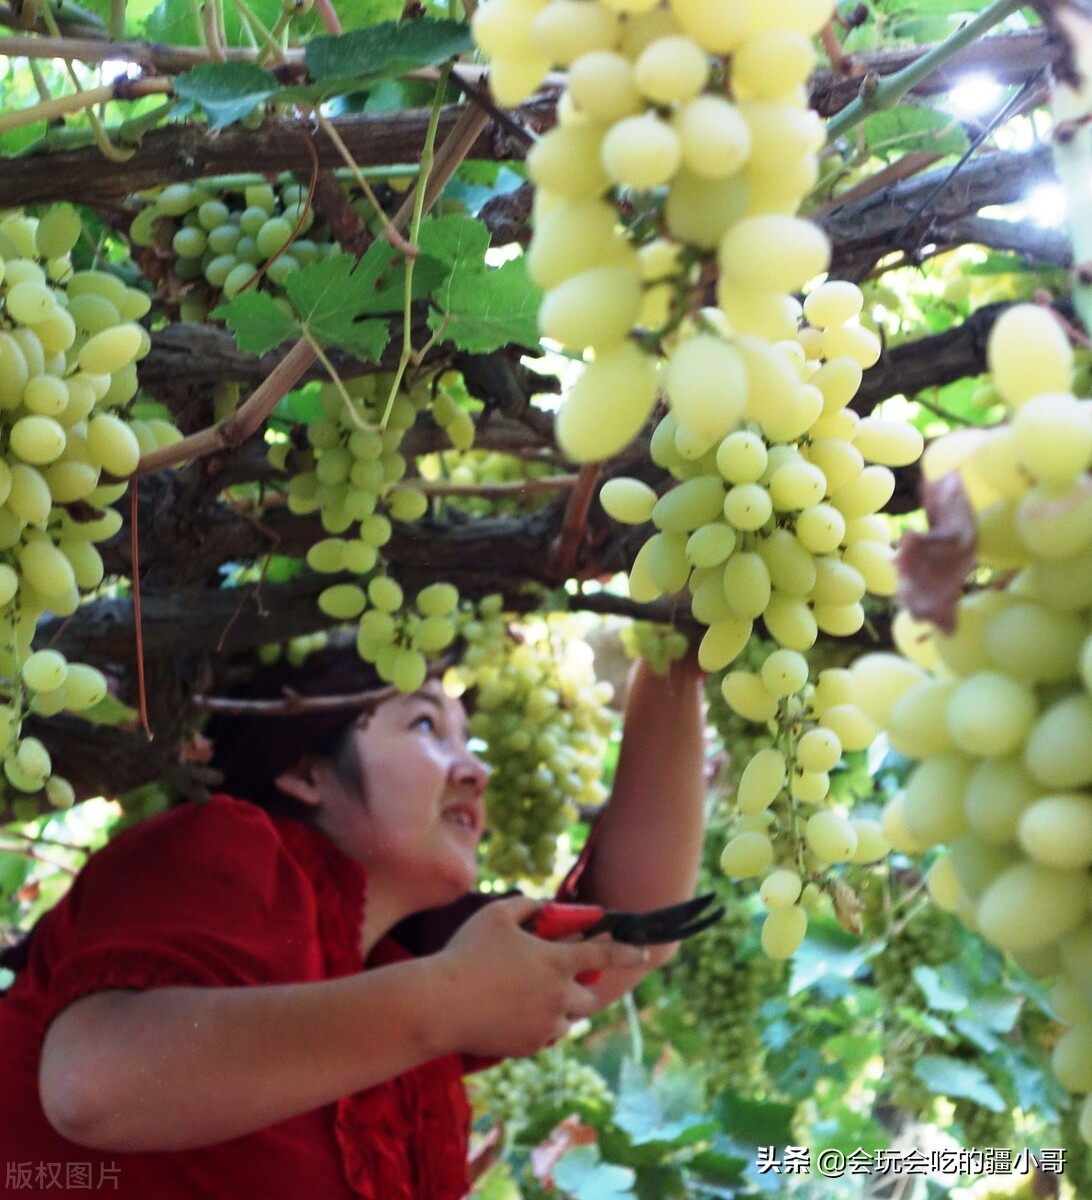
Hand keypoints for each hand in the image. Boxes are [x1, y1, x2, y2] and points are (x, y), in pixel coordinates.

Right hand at [425, 895, 648, 1058]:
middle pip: (588, 998)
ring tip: (531, 997)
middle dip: (582, 988)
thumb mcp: (497, 915)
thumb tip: (545, 905)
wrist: (441, 1005)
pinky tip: (513, 1013)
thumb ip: (528, 905)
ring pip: (567, 1020)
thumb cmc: (468, 953)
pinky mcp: (528, 1047)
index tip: (642, 954)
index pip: (604, 958)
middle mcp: (559, 997)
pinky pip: (544, 1036)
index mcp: (557, 963)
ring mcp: (545, 1026)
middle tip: (562, 979)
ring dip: (559, 1008)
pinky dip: (538, 1025)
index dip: (626, 953)